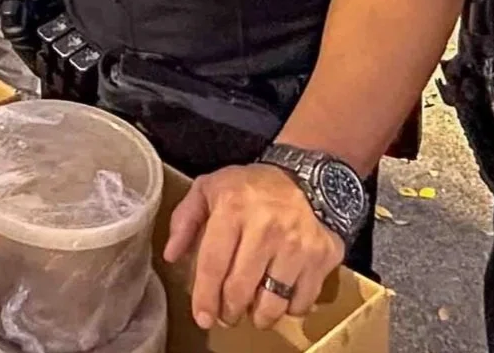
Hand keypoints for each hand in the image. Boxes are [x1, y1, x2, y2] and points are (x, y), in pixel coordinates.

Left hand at [163, 164, 343, 330]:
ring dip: (259, 316)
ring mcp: (298, 243)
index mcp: (233, 208)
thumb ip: (185, 219)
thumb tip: (171, 255)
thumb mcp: (209, 189)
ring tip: (254, 310)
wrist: (306, 177)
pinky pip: (302, 301)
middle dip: (229, 312)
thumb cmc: (251, 188)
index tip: (203, 317)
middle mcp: (267, 226)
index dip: (205, 297)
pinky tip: (282, 295)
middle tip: (227, 315)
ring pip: (272, 302)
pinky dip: (290, 308)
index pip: (213, 264)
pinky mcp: (322, 256)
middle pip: (240, 289)